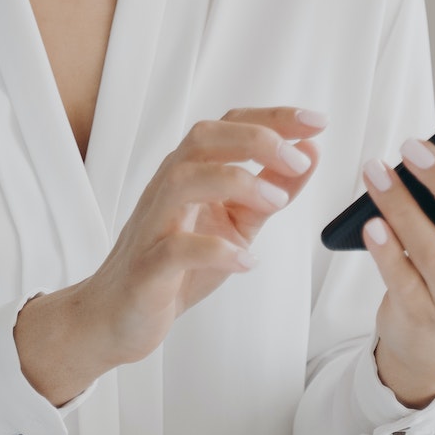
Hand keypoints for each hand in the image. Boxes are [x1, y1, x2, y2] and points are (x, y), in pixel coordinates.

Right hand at [15, 108, 325, 404]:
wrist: (117, 315)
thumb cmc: (176, 267)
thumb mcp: (235, 224)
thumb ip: (270, 190)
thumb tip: (310, 153)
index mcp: (191, 172)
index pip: (229, 126)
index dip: (273, 118)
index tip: (317, 121)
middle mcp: (168, 189)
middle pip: (203, 139)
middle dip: (255, 139)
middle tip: (299, 160)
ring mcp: (154, 225)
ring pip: (184, 181)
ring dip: (236, 183)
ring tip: (276, 203)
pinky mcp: (147, 267)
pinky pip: (176, 249)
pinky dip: (215, 251)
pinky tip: (246, 260)